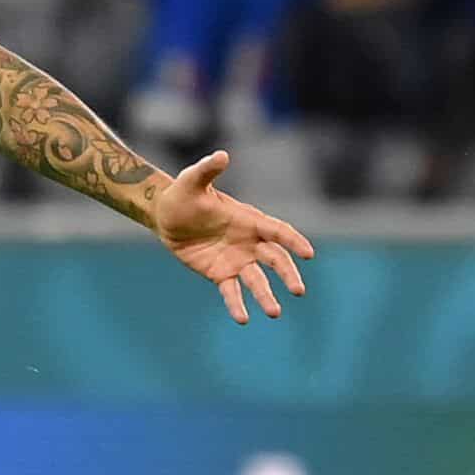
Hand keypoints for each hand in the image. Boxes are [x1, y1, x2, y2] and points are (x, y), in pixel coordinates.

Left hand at [150, 150, 315, 324]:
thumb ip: (207, 170)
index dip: (294, 241)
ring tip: (274, 313)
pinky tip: (243, 319)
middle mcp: (248, 242)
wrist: (166, 215)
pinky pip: (232, 292)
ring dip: (266, 296)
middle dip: (287, 274)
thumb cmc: (183, 195)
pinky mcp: (220, 274)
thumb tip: (221, 155)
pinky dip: (237, 305)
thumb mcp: (192, 181)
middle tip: (298, 290)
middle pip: (275, 260)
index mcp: (248, 220)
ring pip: (257, 281)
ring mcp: (236, 259)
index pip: (277, 231)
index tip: (308, 253)